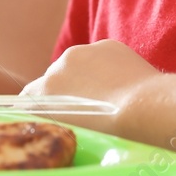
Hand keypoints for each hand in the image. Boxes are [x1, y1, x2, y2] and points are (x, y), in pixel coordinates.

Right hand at [23, 39, 161, 134]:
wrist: (146, 108)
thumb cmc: (109, 130)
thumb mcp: (71, 129)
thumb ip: (54, 116)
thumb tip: (52, 113)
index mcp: (45, 90)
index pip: (29, 96)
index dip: (41, 106)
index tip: (52, 114)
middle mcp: (59, 66)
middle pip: (54, 78)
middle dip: (65, 90)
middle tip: (85, 109)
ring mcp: (84, 51)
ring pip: (77, 65)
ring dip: (85, 76)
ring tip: (106, 97)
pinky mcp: (107, 45)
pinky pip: (99, 57)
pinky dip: (105, 67)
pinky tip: (120, 84)